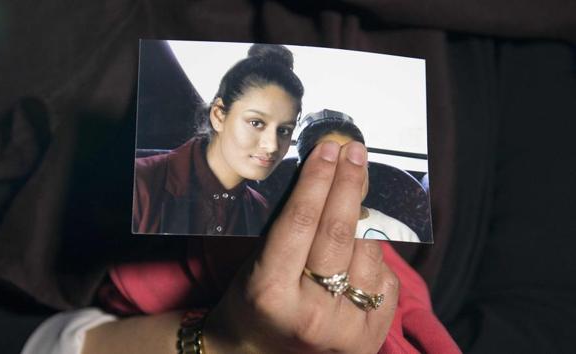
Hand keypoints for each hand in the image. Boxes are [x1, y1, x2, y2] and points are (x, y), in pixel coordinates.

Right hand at [203, 141, 398, 353]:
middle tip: (355, 153)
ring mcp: (344, 331)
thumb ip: (289, 228)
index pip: (301, 221)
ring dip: (365, 220)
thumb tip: (327, 178)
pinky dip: (375, 258)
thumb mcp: (255, 264)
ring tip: (353, 203)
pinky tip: (360, 250)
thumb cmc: (253, 303)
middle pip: (340, 232)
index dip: (319, 179)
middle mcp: (310, 314)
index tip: (330, 149)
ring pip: (369, 253)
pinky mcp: (368, 340)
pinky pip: (386, 280)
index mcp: (270, 291)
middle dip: (350, 183)